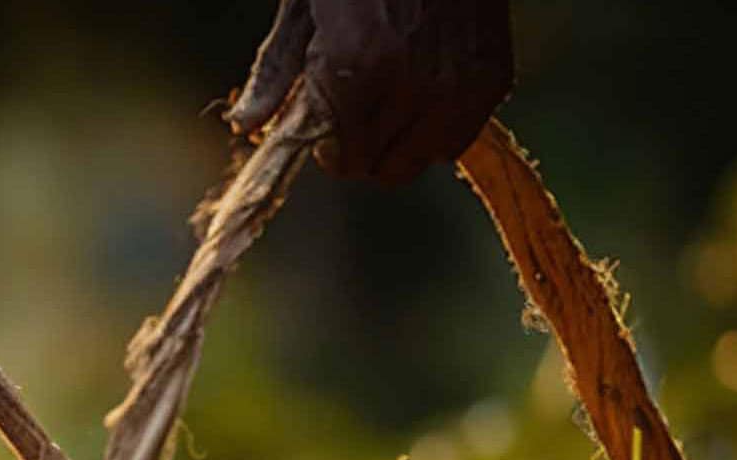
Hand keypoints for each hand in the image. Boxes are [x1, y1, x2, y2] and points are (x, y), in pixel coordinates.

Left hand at [230, 0, 512, 184]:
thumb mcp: (304, 7)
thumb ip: (276, 72)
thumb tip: (244, 126)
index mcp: (356, 69)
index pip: (341, 156)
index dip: (328, 149)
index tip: (326, 131)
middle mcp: (410, 87)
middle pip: (379, 166)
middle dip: (360, 148)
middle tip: (356, 117)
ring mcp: (457, 86)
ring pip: (420, 161)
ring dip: (399, 144)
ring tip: (389, 107)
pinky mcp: (492, 79)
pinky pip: (459, 141)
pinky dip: (438, 131)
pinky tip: (423, 101)